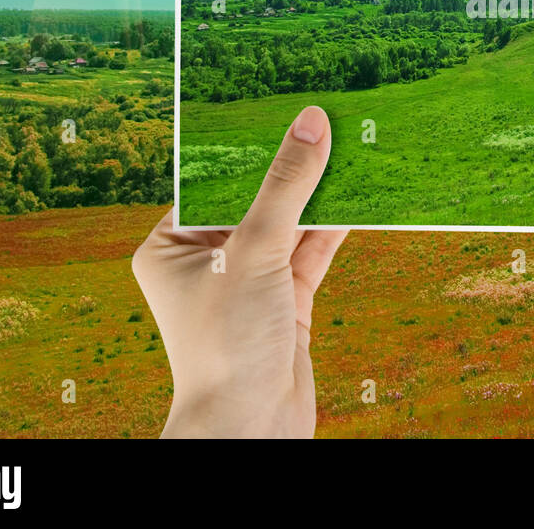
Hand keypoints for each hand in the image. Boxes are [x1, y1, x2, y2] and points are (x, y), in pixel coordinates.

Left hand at [133, 105, 345, 437]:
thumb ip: (287, 185)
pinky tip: (362, 191)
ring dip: (321, 192)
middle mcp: (207, 259)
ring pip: (290, 222)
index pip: (212, 179)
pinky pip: (312, 250)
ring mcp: (249, 281)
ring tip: (353, 142)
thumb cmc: (227, 344)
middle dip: (292, 165)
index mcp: (171, 244)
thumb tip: (311, 120)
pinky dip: (337, 224)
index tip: (282, 102)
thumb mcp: (256, 250)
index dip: (249, 144)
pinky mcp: (286, 301)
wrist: (250, 430)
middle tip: (325, 114)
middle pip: (256, 198)